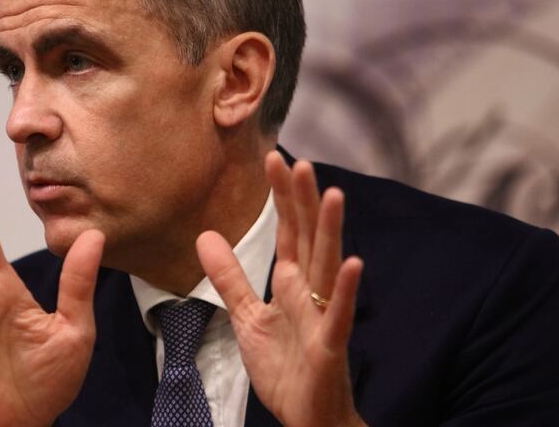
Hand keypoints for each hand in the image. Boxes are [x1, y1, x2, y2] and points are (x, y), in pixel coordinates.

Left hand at [196, 152, 365, 426]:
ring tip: (332, 194)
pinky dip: (344, 290)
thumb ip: (228, 277)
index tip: (274, 158)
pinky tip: (353, 263)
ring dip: (331, 230)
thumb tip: (205, 235)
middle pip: (308, 237)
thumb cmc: (286, 368)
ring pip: (327, 265)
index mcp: (290, 283)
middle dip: (303, 201)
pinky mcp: (330, 345)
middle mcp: (310, 292)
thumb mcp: (246, 316)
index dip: (282, 197)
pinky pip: (338, 314)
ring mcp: (323, 316)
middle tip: (298, 161)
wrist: (306, 416)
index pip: (288, 231)